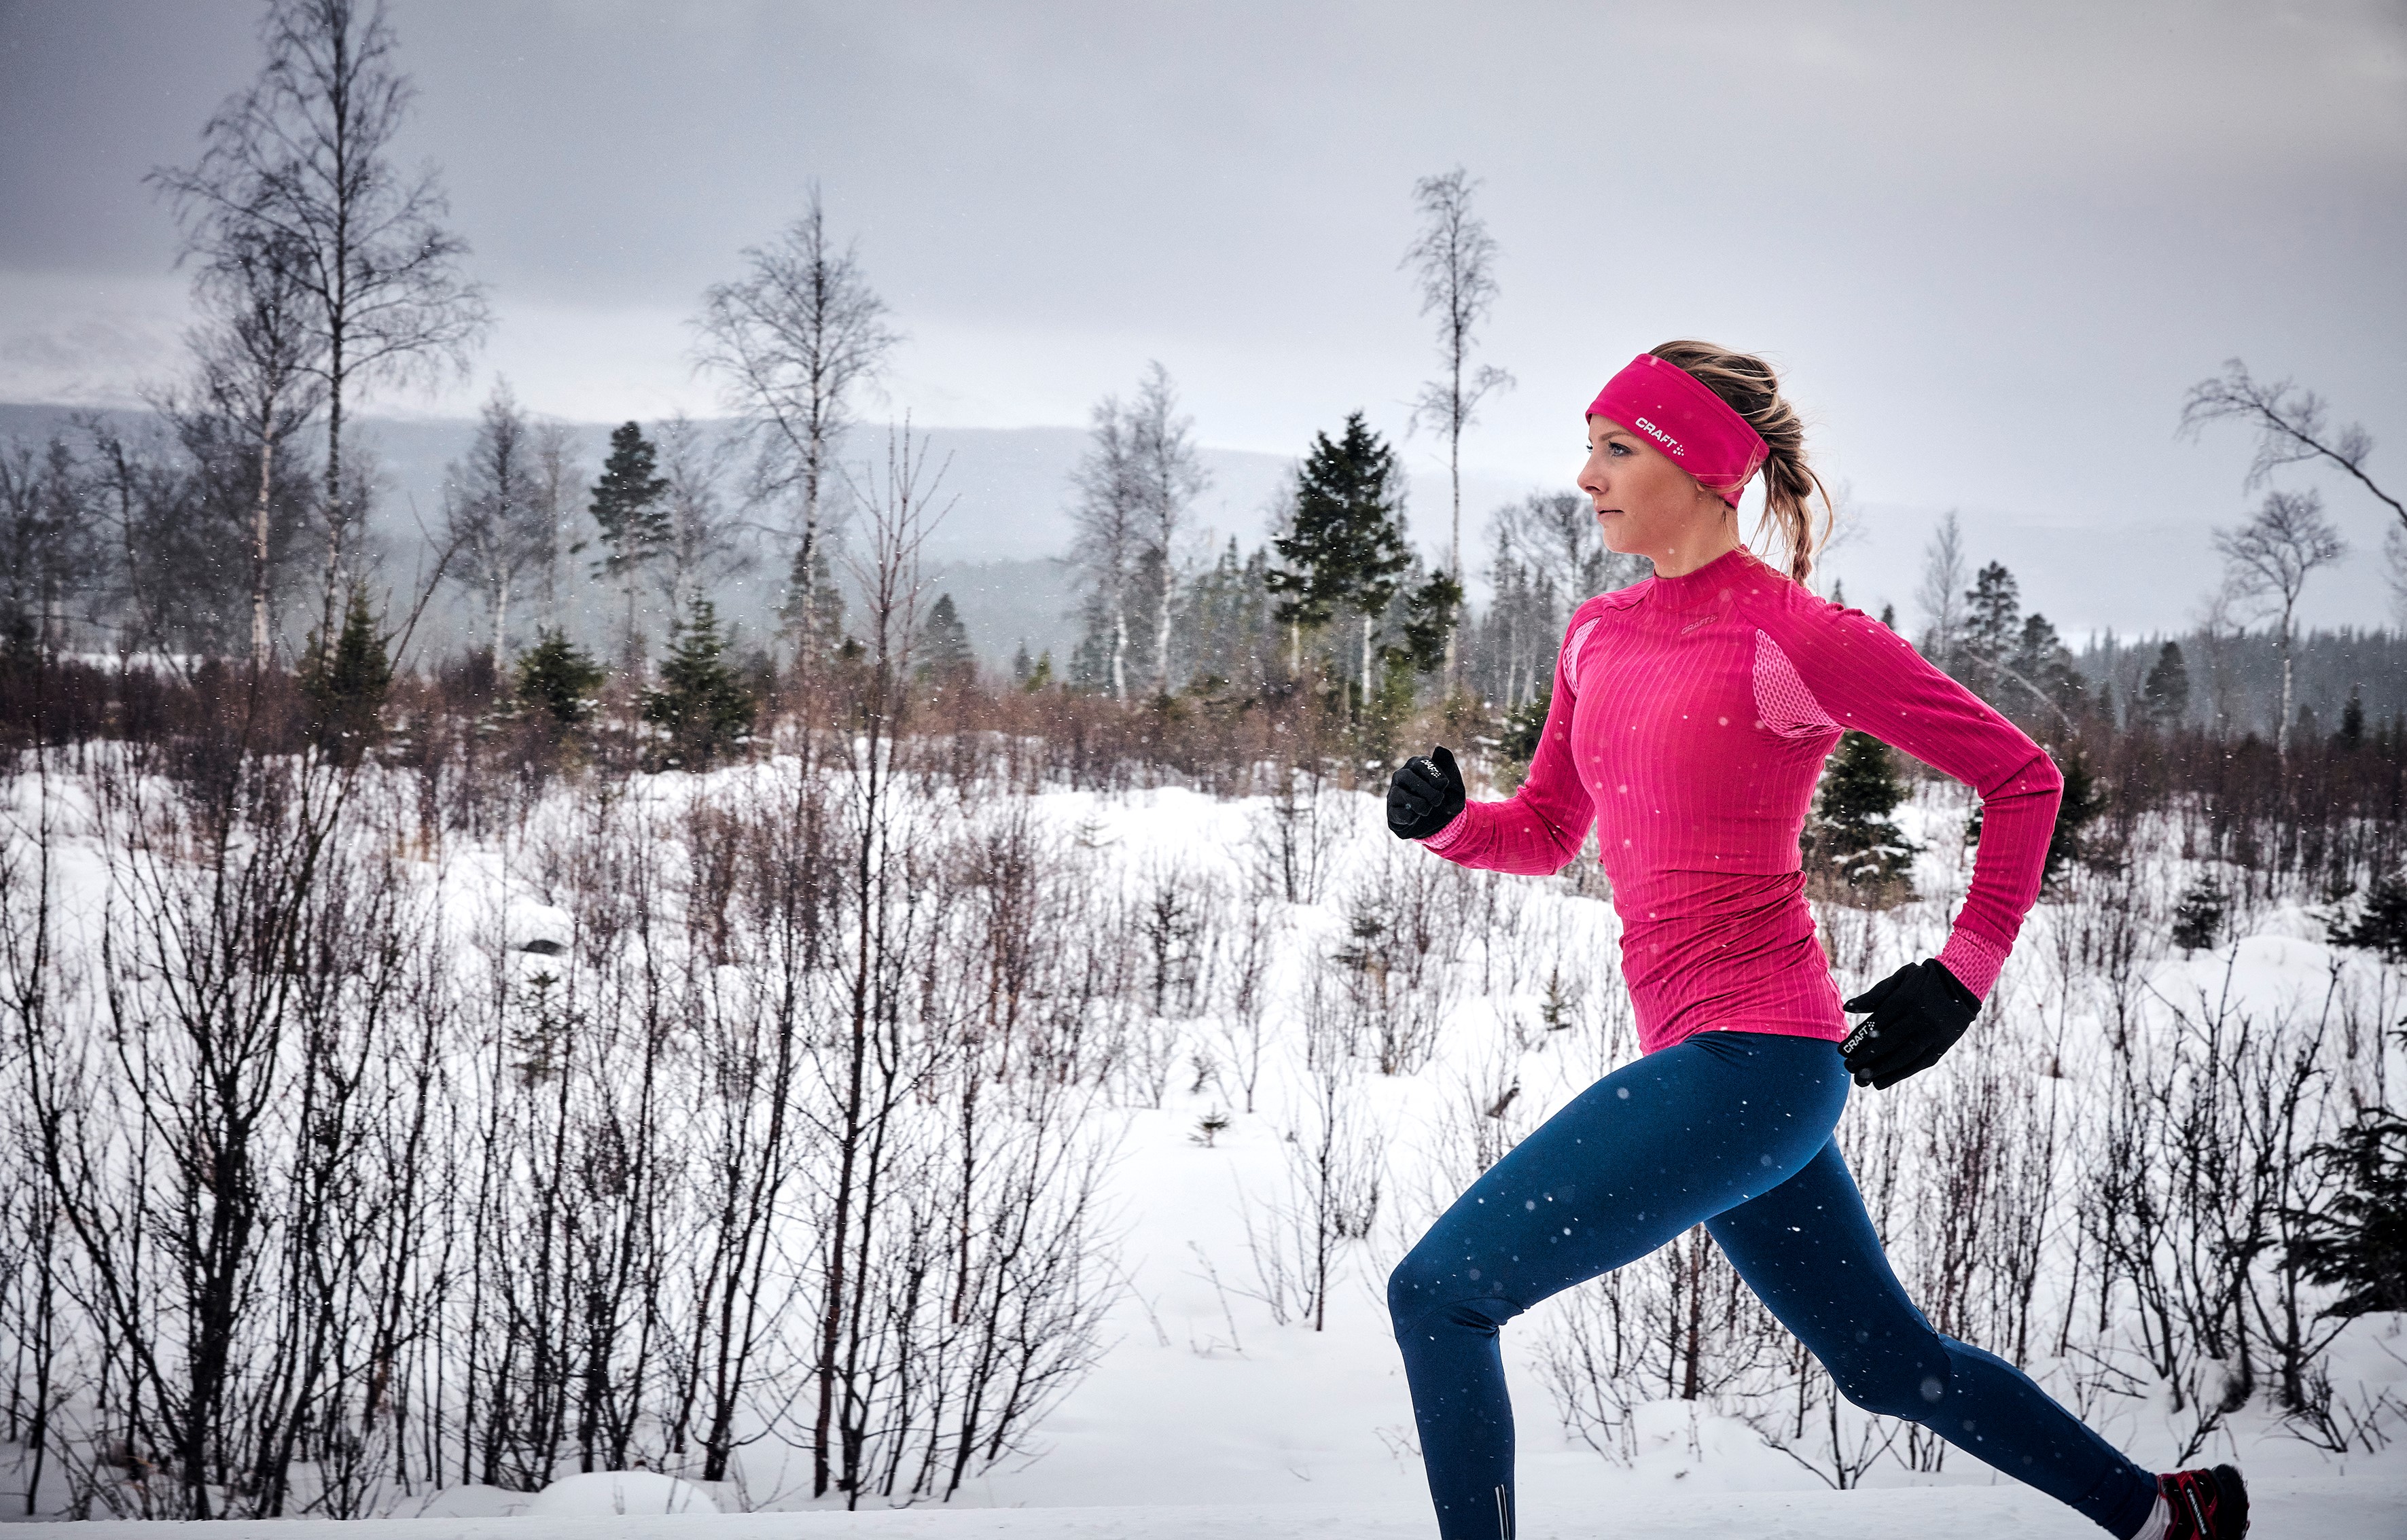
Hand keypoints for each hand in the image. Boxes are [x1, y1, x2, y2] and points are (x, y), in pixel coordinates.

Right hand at [1387, 745, 1465, 840]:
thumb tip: (1439, 748)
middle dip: (1427, 791)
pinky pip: (1397, 813)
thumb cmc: (1447, 798)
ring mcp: (1394, 794)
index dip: (1434, 775)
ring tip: (1428, 810)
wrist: (1443, 823)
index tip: (1443, 785)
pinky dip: (1410, 817)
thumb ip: (1448, 765)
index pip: (1421, 763)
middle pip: (1407, 776)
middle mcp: (1402, 776)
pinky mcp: (1392, 812)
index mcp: (1417, 764)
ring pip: (1399, 794)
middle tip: (1438, 800)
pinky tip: (1416, 817)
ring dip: (1420, 805)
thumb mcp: (1453, 783)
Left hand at [1839, 958, 1980, 1088]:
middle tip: (1848, 1067)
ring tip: (1862, 1079)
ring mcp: (1932, 1033)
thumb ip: (1874, 995)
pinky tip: (1881, 1082)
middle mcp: (1918, 1018)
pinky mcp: (1942, 1045)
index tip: (1841, 1051)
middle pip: (1888, 1042)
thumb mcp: (1900, 979)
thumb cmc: (1923, 980)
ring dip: (1881, 1070)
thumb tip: (1847, 1008)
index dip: (1858, 1039)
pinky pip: (1919, 1063)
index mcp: (1904, 1000)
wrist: (1963, 983)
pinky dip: (1899, 1074)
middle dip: (1866, 1057)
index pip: (1877, 1023)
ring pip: (1904, 1056)